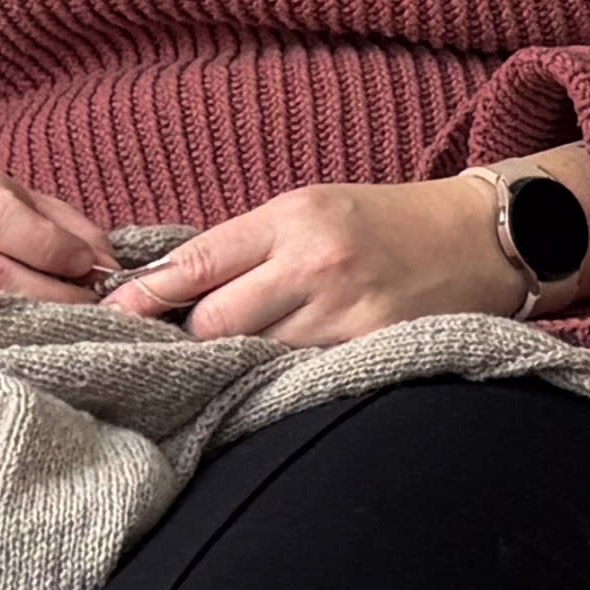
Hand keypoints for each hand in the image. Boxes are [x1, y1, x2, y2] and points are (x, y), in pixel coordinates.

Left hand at [101, 177, 511, 348]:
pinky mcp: (371, 352)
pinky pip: (298, 378)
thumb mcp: (311, 209)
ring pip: (252, 358)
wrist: (480, 239)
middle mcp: (314, 264)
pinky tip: (277, 378)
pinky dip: (280, 379)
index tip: (110, 318)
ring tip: (235, 362)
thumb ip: (244, 247)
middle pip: (214, 323)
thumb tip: (164, 290)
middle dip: (191, 339)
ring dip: (235, 364)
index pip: (195, 263)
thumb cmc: (384, 223)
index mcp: (292, 218)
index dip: (144, 298)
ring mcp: (344, 314)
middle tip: (179, 347)